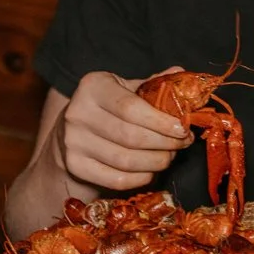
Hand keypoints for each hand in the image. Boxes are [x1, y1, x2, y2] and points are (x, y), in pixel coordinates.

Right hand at [51, 69, 191, 193]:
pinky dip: (140, 178)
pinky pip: (116, 179)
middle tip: (182, 144)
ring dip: (156, 162)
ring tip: (169, 157)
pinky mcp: (75, 166)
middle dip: (165, 143)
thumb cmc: (107, 107)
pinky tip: (151, 171)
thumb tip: (181, 73)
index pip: (131, 107)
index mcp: (93, 87)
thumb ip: (153, 84)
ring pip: (125, 160)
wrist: (71, 131)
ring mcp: (73, 141)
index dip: (161, 121)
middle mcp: (78, 113)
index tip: (182, 128)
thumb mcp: (125, 88)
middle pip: (130, 136)